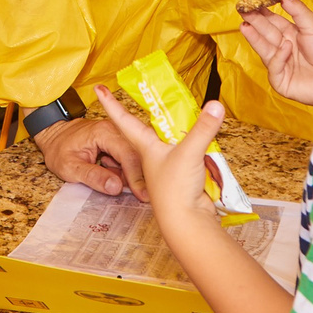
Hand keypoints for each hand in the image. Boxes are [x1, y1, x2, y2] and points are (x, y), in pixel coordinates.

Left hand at [34, 114, 139, 197]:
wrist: (53, 135)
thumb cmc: (58, 148)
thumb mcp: (70, 166)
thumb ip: (93, 176)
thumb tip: (116, 187)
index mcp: (104, 132)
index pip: (128, 155)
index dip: (136, 177)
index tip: (141, 195)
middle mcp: (115, 130)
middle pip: (135, 156)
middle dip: (137, 178)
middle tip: (137, 197)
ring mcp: (117, 135)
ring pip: (133, 158)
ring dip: (129, 176)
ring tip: (116, 186)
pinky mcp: (117, 142)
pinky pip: (127, 159)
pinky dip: (123, 172)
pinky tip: (112, 178)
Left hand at [91, 87, 221, 234]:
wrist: (187, 223)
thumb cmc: (175, 192)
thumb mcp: (188, 153)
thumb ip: (202, 129)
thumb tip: (215, 106)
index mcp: (145, 146)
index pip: (124, 119)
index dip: (111, 103)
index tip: (97, 89)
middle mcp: (154, 154)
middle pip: (151, 127)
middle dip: (155, 112)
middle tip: (155, 94)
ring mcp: (168, 164)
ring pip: (174, 139)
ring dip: (184, 130)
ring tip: (196, 118)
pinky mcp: (184, 174)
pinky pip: (191, 153)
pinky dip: (199, 147)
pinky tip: (208, 146)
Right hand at [238, 0, 312, 111]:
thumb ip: (297, 10)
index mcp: (291, 34)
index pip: (272, 21)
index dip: (262, 12)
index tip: (252, 1)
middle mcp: (284, 49)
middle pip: (266, 33)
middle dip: (254, 22)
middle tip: (243, 10)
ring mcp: (281, 65)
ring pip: (264, 49)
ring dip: (254, 37)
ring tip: (244, 25)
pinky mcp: (281, 81)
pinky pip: (274, 67)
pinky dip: (278, 57)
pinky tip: (285, 47)